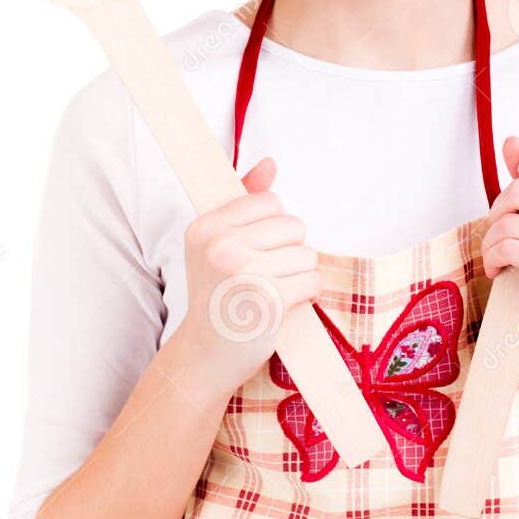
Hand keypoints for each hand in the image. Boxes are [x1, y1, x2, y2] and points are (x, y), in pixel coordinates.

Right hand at [177, 156, 322, 391]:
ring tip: (272, 292)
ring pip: (307, 254)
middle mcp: (220, 246)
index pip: (270, 202)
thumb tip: (270, 163)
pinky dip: (307, 294)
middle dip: (289, 251)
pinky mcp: (267, 299)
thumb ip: (245, 201)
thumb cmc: (217, 296)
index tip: (255, 252)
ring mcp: (243, 272)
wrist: (204, 355)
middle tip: (265, 276)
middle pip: (293, 225)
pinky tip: (284, 305)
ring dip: (299, 275)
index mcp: (206, 226)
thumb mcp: (219, 244)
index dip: (273, 228)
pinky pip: (313, 280)